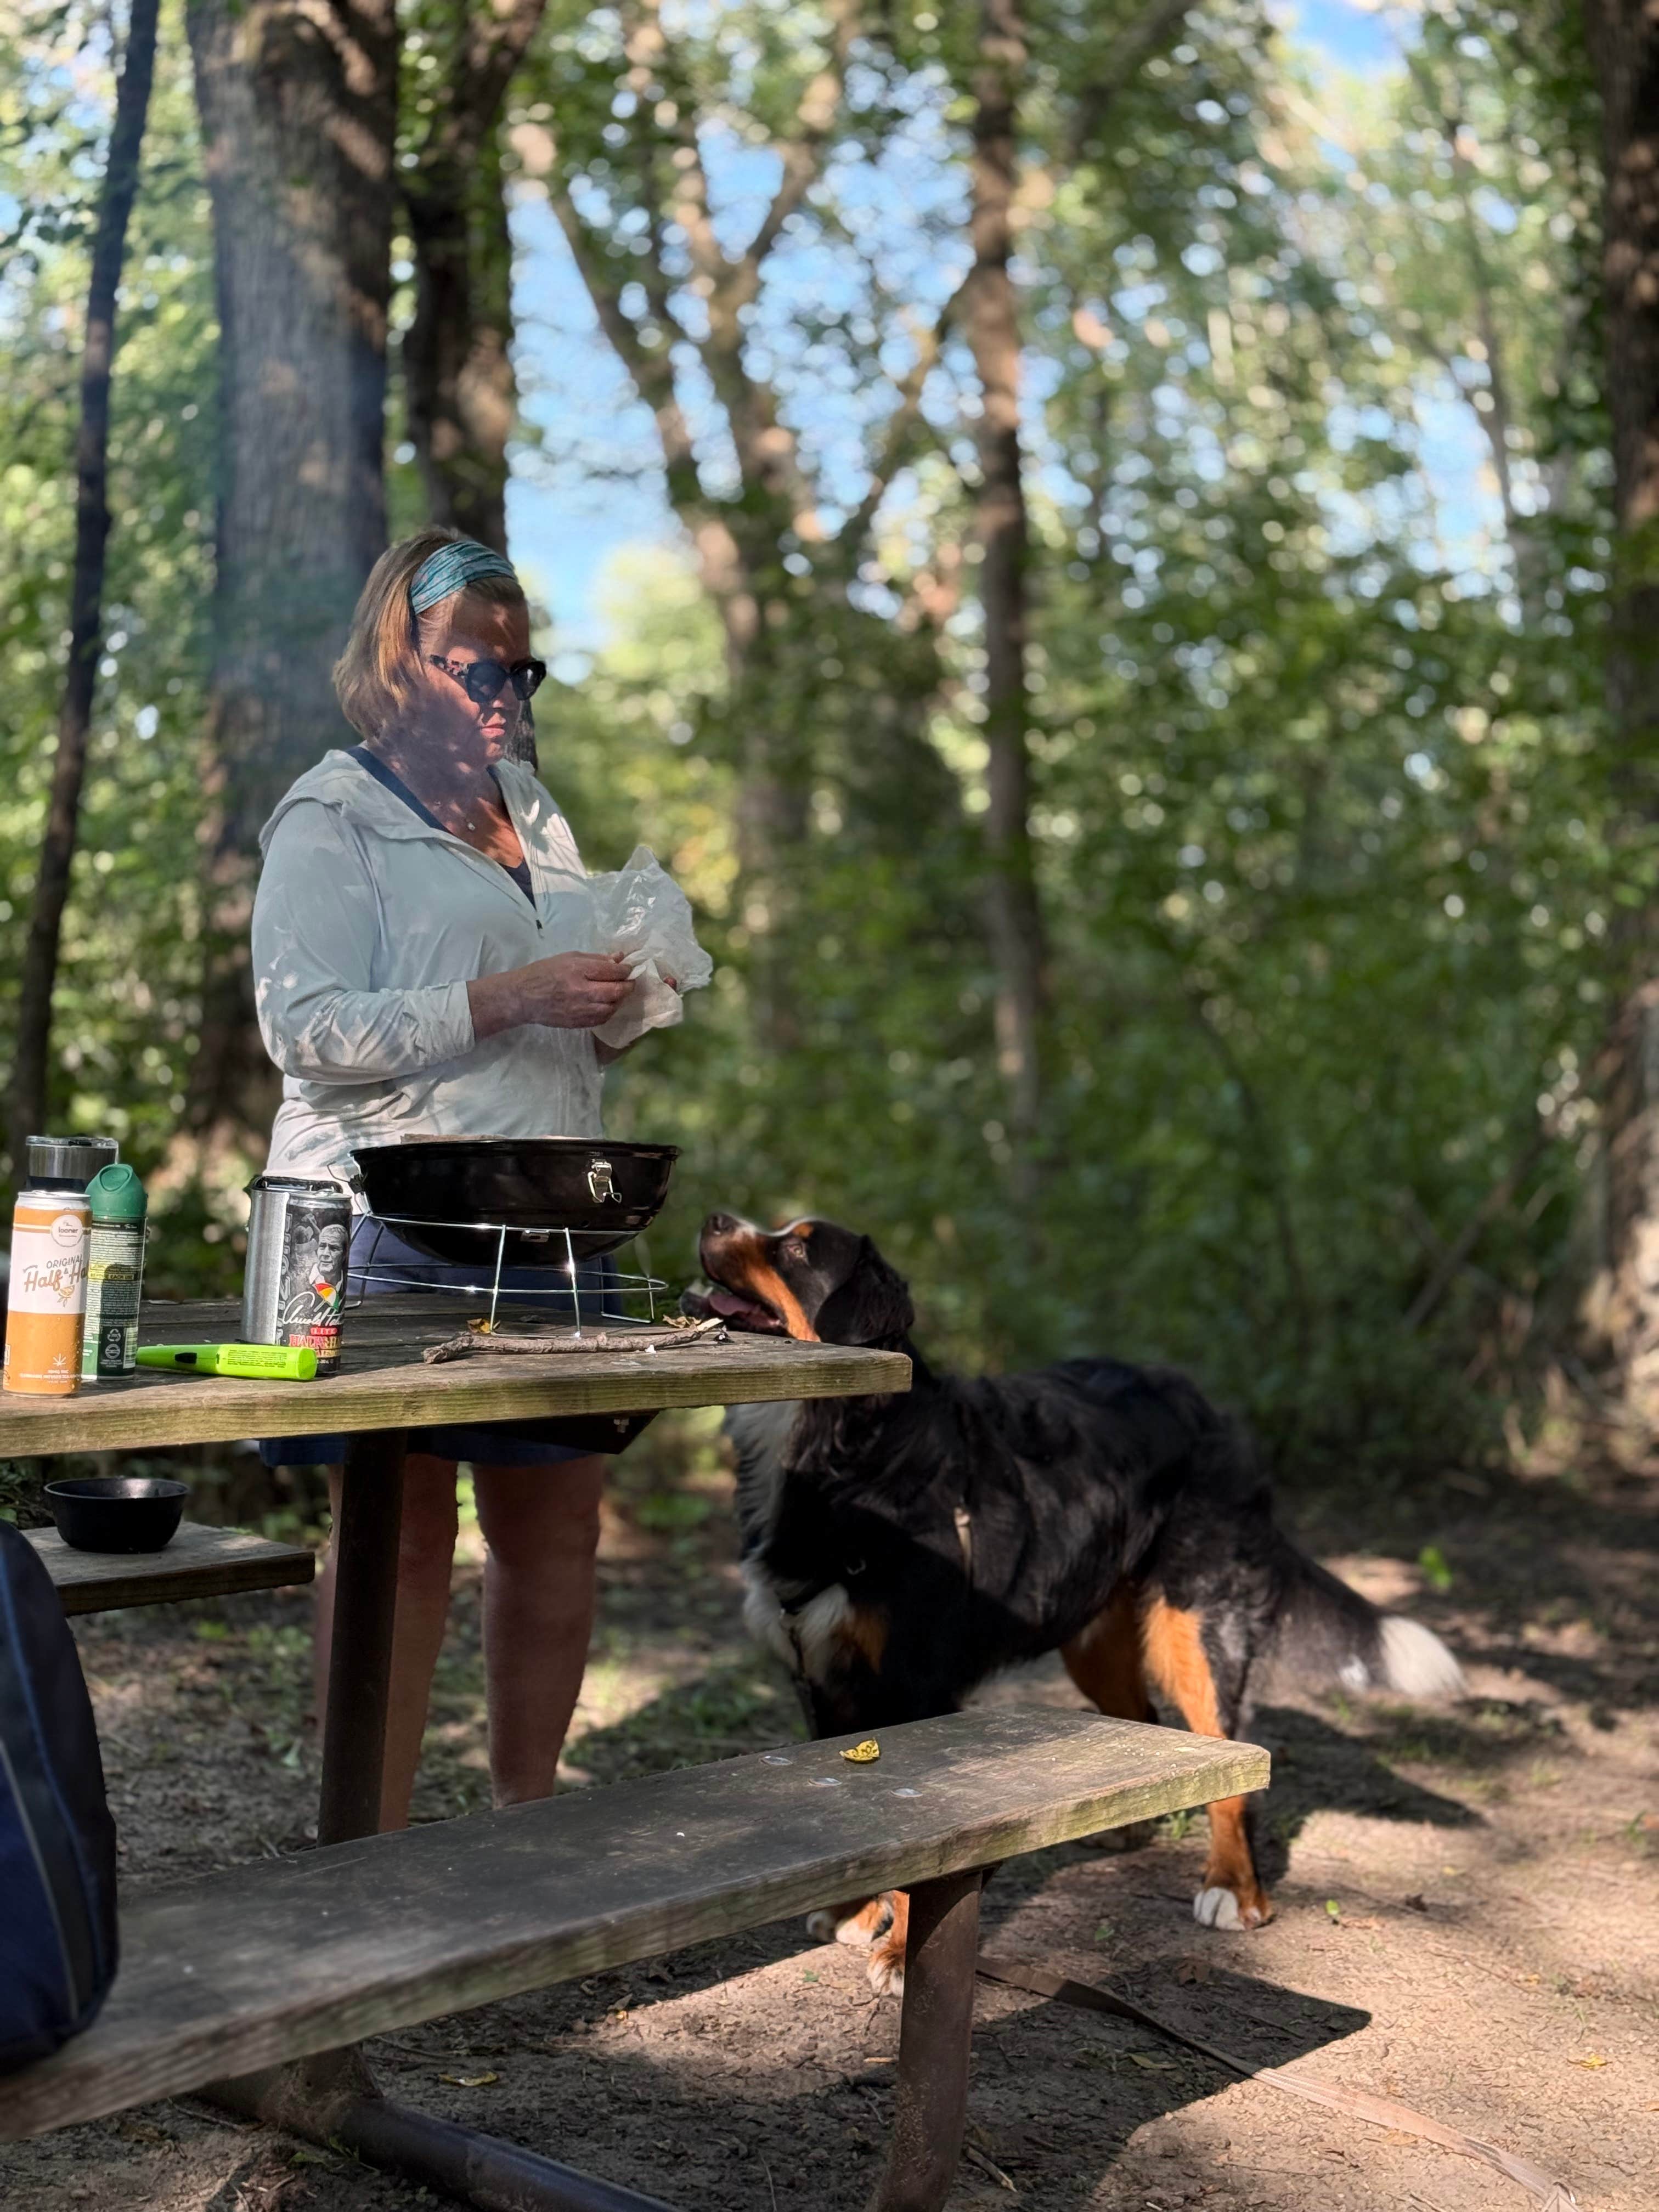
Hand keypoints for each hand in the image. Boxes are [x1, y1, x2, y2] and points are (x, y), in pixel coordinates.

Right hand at [468, 953, 634, 1039]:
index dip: (625, 970)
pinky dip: (609, 1011)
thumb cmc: (544, 972)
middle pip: (616, 991)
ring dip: (619, 1000)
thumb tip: (619, 958)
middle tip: (630, 983)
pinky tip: (607, 1005)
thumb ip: (596, 959)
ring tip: (618, 994)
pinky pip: (602, 1019)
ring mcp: (580, 1009)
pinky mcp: (578, 1022)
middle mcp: (581, 990)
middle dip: (627, 986)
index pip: (612, 971)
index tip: (628, 969)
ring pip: (612, 1007)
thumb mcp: (569, 958)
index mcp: (578, 970)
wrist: (523, 997)